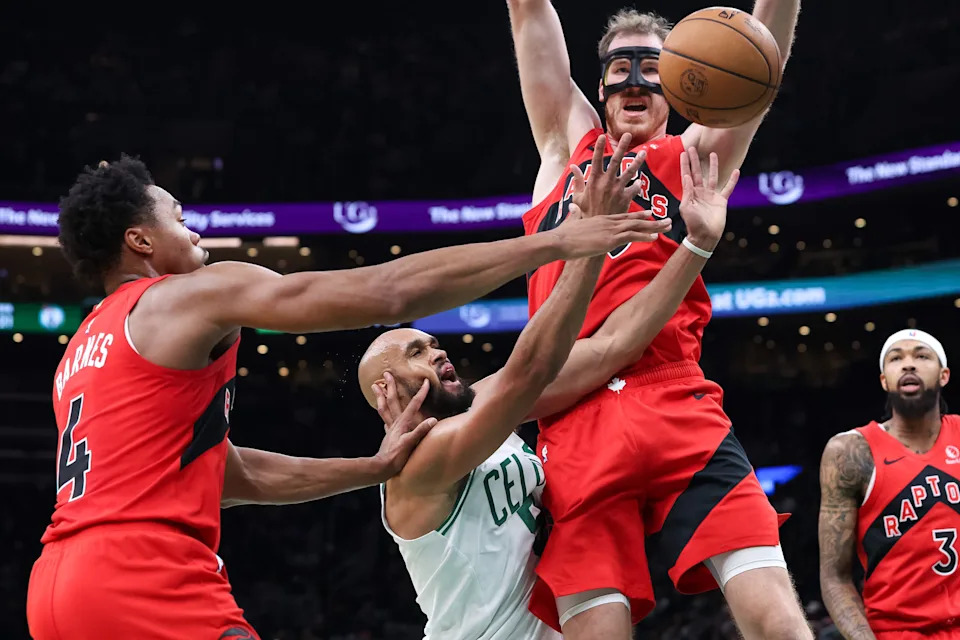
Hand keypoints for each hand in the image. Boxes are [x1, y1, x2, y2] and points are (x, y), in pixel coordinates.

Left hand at [371, 373, 436, 478]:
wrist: (382, 467)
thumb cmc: (397, 457)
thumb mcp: (410, 443)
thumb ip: (420, 431)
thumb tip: (433, 420)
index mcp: (403, 423)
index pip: (414, 404)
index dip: (421, 392)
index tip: (425, 381)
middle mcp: (396, 422)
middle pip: (392, 400)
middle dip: (390, 386)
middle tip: (386, 373)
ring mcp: (390, 427)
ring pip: (384, 407)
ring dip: (381, 395)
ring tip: (376, 386)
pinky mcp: (388, 434)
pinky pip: (384, 418)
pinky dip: (383, 411)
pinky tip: (383, 410)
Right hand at [554, 211, 670, 258]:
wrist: (559, 241)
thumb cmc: (563, 234)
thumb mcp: (571, 221)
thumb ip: (574, 214)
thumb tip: (572, 207)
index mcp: (602, 219)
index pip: (624, 216)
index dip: (639, 215)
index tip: (650, 214)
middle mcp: (609, 221)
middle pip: (635, 219)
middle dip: (653, 220)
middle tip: (667, 220)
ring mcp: (610, 230)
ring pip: (637, 227)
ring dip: (654, 227)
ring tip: (668, 227)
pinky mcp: (610, 239)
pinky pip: (631, 236)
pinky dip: (644, 236)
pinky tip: (655, 237)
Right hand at [568, 133, 646, 218]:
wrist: (595, 232)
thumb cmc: (584, 214)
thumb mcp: (577, 197)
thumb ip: (577, 181)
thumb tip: (572, 167)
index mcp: (593, 181)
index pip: (595, 160)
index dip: (598, 147)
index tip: (601, 135)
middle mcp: (606, 183)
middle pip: (615, 160)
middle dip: (622, 146)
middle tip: (628, 134)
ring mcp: (617, 190)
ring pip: (630, 172)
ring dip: (637, 161)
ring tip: (643, 152)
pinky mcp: (625, 199)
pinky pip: (634, 189)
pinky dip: (637, 185)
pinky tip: (638, 183)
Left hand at [678, 147, 739, 251]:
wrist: (705, 236)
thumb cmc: (693, 224)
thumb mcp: (686, 208)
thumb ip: (687, 192)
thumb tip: (686, 177)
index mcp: (690, 194)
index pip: (687, 175)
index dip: (685, 164)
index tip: (683, 153)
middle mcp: (700, 192)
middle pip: (698, 173)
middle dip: (695, 161)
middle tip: (692, 148)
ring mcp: (711, 196)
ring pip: (713, 177)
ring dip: (713, 166)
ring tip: (712, 154)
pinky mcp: (721, 201)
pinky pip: (728, 188)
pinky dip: (732, 180)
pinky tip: (736, 171)